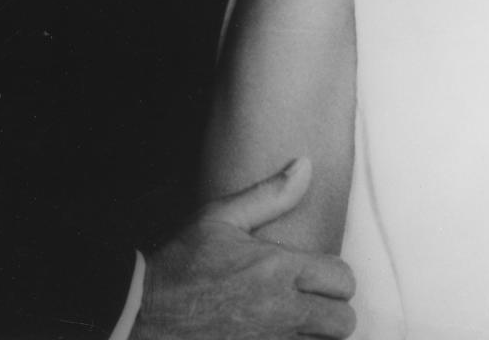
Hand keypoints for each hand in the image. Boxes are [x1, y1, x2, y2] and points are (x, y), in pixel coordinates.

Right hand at [132, 158, 355, 338]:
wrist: (145, 311)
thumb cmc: (184, 262)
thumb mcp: (222, 216)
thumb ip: (271, 193)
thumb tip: (305, 165)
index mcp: (279, 271)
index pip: (342, 280)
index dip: (335, 275)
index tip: (318, 273)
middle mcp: (281, 312)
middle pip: (343, 321)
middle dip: (332, 309)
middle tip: (312, 299)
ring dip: (314, 334)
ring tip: (295, 320)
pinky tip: (275, 334)